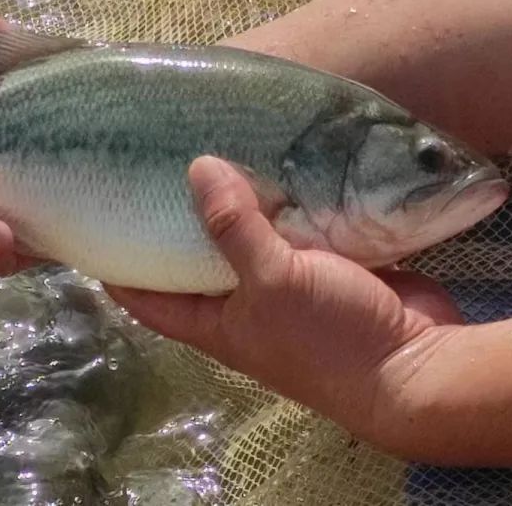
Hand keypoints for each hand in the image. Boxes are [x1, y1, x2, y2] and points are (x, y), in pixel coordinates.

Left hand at [105, 156, 464, 447]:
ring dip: (234, 203)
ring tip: (210, 148)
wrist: (417, 363)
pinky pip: (290, 229)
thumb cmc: (330, 337)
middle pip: (193, 259)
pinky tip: (273, 161)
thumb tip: (197, 167)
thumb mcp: (274, 281)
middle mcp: (241, 306)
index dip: (116, 263)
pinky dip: (281, 202)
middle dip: (176, 218)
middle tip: (153, 162)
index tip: (95, 215)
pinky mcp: (322, 267)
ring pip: (245, 239)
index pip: (145, 295)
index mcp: (214, 323)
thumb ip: (234, 227)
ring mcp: (283, 287)